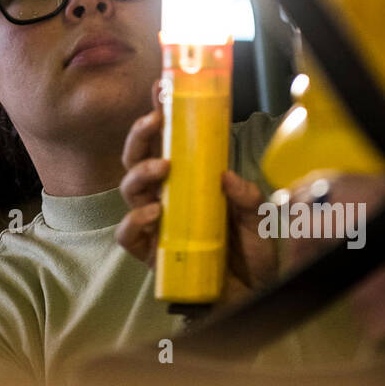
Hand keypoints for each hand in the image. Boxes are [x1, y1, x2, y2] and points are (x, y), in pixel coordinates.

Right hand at [115, 81, 277, 291]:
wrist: (250, 297)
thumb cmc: (248, 254)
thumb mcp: (257, 216)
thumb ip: (246, 195)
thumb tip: (224, 176)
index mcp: (186, 181)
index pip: (165, 141)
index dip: (158, 113)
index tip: (160, 87)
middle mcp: (164, 197)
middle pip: (137, 158)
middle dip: (141, 134)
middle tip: (155, 118)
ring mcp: (155, 223)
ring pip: (129, 188)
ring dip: (141, 171)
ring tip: (162, 166)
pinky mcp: (150, 252)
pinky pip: (127, 233)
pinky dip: (134, 220)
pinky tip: (152, 214)